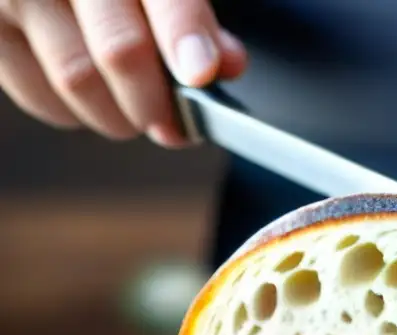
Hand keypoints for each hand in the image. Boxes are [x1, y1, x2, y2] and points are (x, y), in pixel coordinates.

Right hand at [0, 0, 246, 145]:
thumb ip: (189, 13)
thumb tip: (225, 63)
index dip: (184, 34)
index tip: (201, 73)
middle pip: (119, 50)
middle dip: (158, 101)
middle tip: (175, 124)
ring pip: (77, 82)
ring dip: (119, 116)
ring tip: (135, 111)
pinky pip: (38, 95)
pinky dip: (75, 112)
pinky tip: (92, 98)